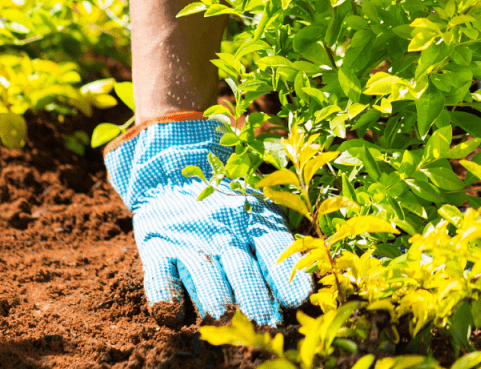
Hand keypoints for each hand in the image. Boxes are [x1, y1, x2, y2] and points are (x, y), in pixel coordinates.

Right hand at [104, 114, 310, 325]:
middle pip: (242, 268)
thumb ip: (279, 248)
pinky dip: (165, 295)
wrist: (174, 175)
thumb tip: (307, 292)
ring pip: (204, 274)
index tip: (298, 301)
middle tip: (265, 322)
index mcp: (256, 223)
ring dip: (214, 298)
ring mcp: (189, 241)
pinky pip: (160, 275)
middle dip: (254, 297)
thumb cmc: (230, 208)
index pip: (276, 250)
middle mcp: (224, 233)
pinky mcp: (157, 249)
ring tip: (224, 319)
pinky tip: (173, 314)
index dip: (287, 276)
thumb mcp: (260, 215)